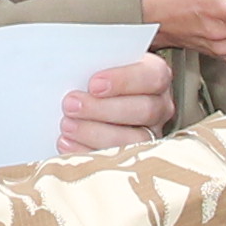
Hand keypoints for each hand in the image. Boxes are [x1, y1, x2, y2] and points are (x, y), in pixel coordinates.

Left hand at [58, 53, 176, 153]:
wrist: (87, 101)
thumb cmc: (94, 79)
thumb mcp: (98, 65)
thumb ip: (93, 64)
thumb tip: (72, 67)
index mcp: (156, 76)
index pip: (153, 77)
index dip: (124, 81)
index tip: (94, 84)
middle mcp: (159, 107)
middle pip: (144, 110)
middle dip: (103, 109)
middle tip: (71, 105)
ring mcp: (150, 134)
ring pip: (134, 140)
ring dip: (95, 133)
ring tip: (67, 125)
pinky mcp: (133, 157)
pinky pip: (116, 161)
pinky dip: (87, 152)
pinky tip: (67, 142)